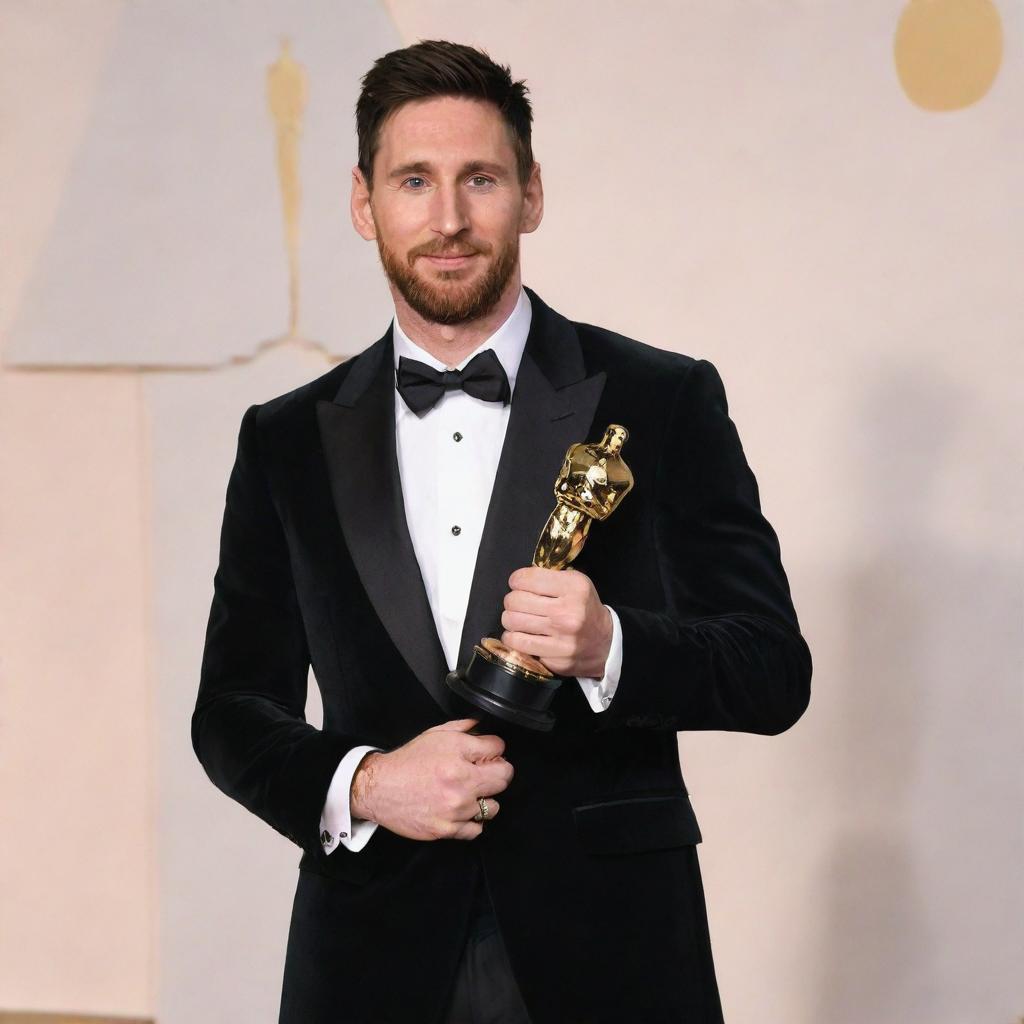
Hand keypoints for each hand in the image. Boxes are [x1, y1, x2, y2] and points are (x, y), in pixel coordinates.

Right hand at [350, 719, 512, 840]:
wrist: (379, 788)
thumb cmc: (407, 762)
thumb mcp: (435, 734)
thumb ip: (463, 728)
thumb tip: (483, 727)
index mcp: (457, 755)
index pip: (499, 748)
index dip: (495, 749)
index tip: (489, 753)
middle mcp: (460, 782)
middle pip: (504, 777)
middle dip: (497, 772)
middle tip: (483, 772)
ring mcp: (455, 808)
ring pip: (493, 806)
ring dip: (485, 799)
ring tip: (469, 794)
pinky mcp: (447, 829)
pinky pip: (476, 829)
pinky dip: (472, 821)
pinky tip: (462, 811)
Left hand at [501, 566, 612, 677]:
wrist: (606, 643)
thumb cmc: (585, 608)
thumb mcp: (576, 583)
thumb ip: (549, 578)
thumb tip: (518, 580)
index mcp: (574, 588)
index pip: (525, 579)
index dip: (516, 580)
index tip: (519, 585)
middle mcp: (567, 612)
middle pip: (515, 600)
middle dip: (512, 600)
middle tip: (519, 604)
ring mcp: (560, 637)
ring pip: (511, 621)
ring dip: (510, 619)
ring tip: (518, 619)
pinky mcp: (554, 657)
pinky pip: (517, 643)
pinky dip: (512, 637)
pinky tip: (519, 634)